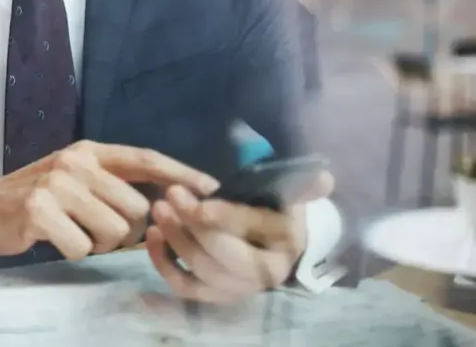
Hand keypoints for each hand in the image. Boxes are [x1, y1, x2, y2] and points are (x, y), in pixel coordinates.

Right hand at [0, 141, 219, 260]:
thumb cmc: (35, 196)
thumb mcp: (74, 177)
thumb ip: (111, 181)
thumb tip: (164, 200)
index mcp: (88, 152)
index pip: (145, 158)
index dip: (180, 173)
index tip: (211, 187)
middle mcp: (75, 163)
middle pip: (136, 208)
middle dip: (125, 230)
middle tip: (95, 228)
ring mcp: (57, 186)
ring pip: (114, 231)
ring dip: (99, 243)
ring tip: (73, 232)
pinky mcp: (40, 211)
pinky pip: (83, 247)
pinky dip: (73, 251)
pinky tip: (53, 239)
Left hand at [145, 171, 334, 303]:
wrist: (275, 244)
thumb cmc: (276, 211)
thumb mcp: (290, 194)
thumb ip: (301, 185)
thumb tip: (323, 179)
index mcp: (287, 242)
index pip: (253, 229)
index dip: (224, 215)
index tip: (195, 198)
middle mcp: (265, 273)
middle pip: (224, 256)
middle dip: (192, 227)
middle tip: (168, 197)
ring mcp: (238, 289)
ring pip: (202, 272)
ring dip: (175, 242)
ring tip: (158, 211)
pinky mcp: (214, 296)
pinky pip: (185, 288)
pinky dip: (164, 265)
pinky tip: (151, 237)